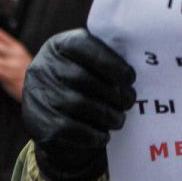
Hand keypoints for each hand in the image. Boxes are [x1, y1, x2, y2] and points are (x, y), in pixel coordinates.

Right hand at [22, 29, 135, 180]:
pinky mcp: (37, 122)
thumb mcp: (92, 64)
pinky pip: (68, 128)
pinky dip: (92, 133)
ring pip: (77, 103)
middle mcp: (43, 67)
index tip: (130, 77)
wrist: (55, 117)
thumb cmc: (85, 84)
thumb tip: (145, 62)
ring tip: (119, 119)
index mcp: (60, 45)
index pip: (84, 46)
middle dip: (112, 92)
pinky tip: (105, 135)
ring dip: (106, 114)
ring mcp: (37, 94)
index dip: (111, 62)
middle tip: (130, 101)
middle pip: (82, 78)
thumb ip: (110, 59)